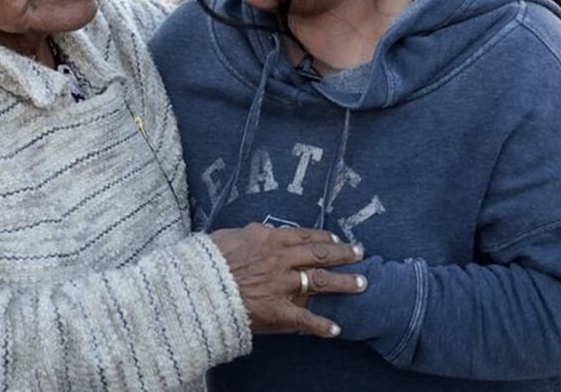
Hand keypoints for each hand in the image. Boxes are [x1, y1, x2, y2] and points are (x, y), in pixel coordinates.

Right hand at [210, 223, 366, 338]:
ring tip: (362, 284)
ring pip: (320, 281)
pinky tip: (336, 330)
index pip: (304, 235)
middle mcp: (280, 259)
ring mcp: (281, 285)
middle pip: (320, 254)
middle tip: (361, 253)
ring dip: (343, 283)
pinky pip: (304, 319)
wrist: (198, 286)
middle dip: (343, 253)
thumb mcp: (229, 236)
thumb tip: (261, 230)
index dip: (323, 237)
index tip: (336, 238)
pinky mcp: (277, 310)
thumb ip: (250, 233)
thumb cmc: (208, 260)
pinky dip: (321, 325)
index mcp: (269, 240)